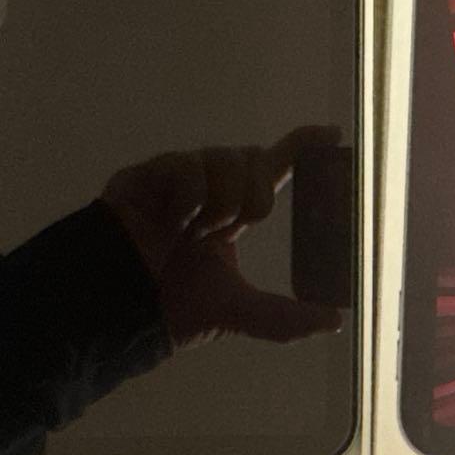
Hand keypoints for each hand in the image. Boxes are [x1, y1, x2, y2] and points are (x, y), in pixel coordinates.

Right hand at [101, 126, 343, 348]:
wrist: (119, 309)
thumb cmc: (171, 305)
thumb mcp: (237, 311)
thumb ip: (284, 316)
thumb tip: (335, 320)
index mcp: (236, 209)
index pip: (276, 166)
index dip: (304, 145)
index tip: (334, 134)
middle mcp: (214, 185)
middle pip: (257, 160)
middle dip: (253, 199)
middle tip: (224, 235)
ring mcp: (182, 174)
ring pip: (228, 160)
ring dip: (218, 206)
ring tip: (190, 234)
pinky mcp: (151, 171)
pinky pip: (189, 168)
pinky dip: (186, 203)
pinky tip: (168, 223)